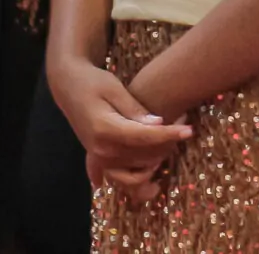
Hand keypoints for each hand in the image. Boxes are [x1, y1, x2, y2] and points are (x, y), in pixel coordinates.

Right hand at [52, 59, 191, 202]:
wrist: (69, 87)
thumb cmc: (93, 81)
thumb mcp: (114, 89)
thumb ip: (134, 109)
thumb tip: (158, 123)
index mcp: (105, 129)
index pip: (144, 137)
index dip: (169, 134)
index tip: (190, 130)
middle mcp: (101, 149)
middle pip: (144, 155)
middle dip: (168, 142)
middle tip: (183, 122)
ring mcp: (99, 157)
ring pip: (138, 168)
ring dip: (158, 157)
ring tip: (172, 137)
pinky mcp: (100, 159)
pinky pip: (124, 176)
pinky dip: (141, 175)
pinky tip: (156, 168)